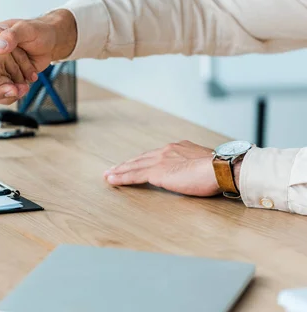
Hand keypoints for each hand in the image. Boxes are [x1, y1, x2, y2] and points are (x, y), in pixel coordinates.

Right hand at [0, 9, 77, 102]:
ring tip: (22, 90)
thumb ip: (11, 36)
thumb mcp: (24, 29)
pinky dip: (13, 94)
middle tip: (12, 90)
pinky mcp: (12, 77)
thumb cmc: (38, 30)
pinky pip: (7, 90)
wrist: (53, 40)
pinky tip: (23, 90)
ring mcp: (2, 69)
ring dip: (5, 95)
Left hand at [104, 141, 221, 196]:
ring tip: (108, 175)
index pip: (156, 155)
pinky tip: (112, 180)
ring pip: (134, 166)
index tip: (136, 163)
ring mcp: (160, 161)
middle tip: (114, 168)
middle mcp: (166, 151)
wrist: (220, 168)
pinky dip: (121, 178)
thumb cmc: (220, 169)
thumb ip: (196, 166)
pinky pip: (134, 176)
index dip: (144, 160)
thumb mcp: (206, 164)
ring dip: (119, 171)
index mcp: (179, 148)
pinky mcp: (156, 172)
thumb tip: (198, 172)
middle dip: (126, 164)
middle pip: (141, 158)